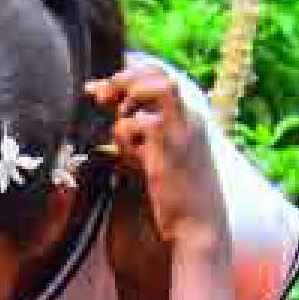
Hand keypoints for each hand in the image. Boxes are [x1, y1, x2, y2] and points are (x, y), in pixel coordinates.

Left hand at [93, 57, 224, 255]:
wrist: (198, 227)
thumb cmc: (176, 197)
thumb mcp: (156, 156)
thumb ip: (137, 131)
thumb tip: (107, 109)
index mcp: (189, 119)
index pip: (160, 75)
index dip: (128, 75)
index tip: (99, 90)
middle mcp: (190, 117)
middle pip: (157, 72)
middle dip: (123, 79)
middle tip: (100, 97)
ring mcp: (182, 128)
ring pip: (153, 87)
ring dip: (129, 105)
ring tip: (125, 135)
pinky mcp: (169, 144)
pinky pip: (137, 123)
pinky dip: (126, 137)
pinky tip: (132, 159)